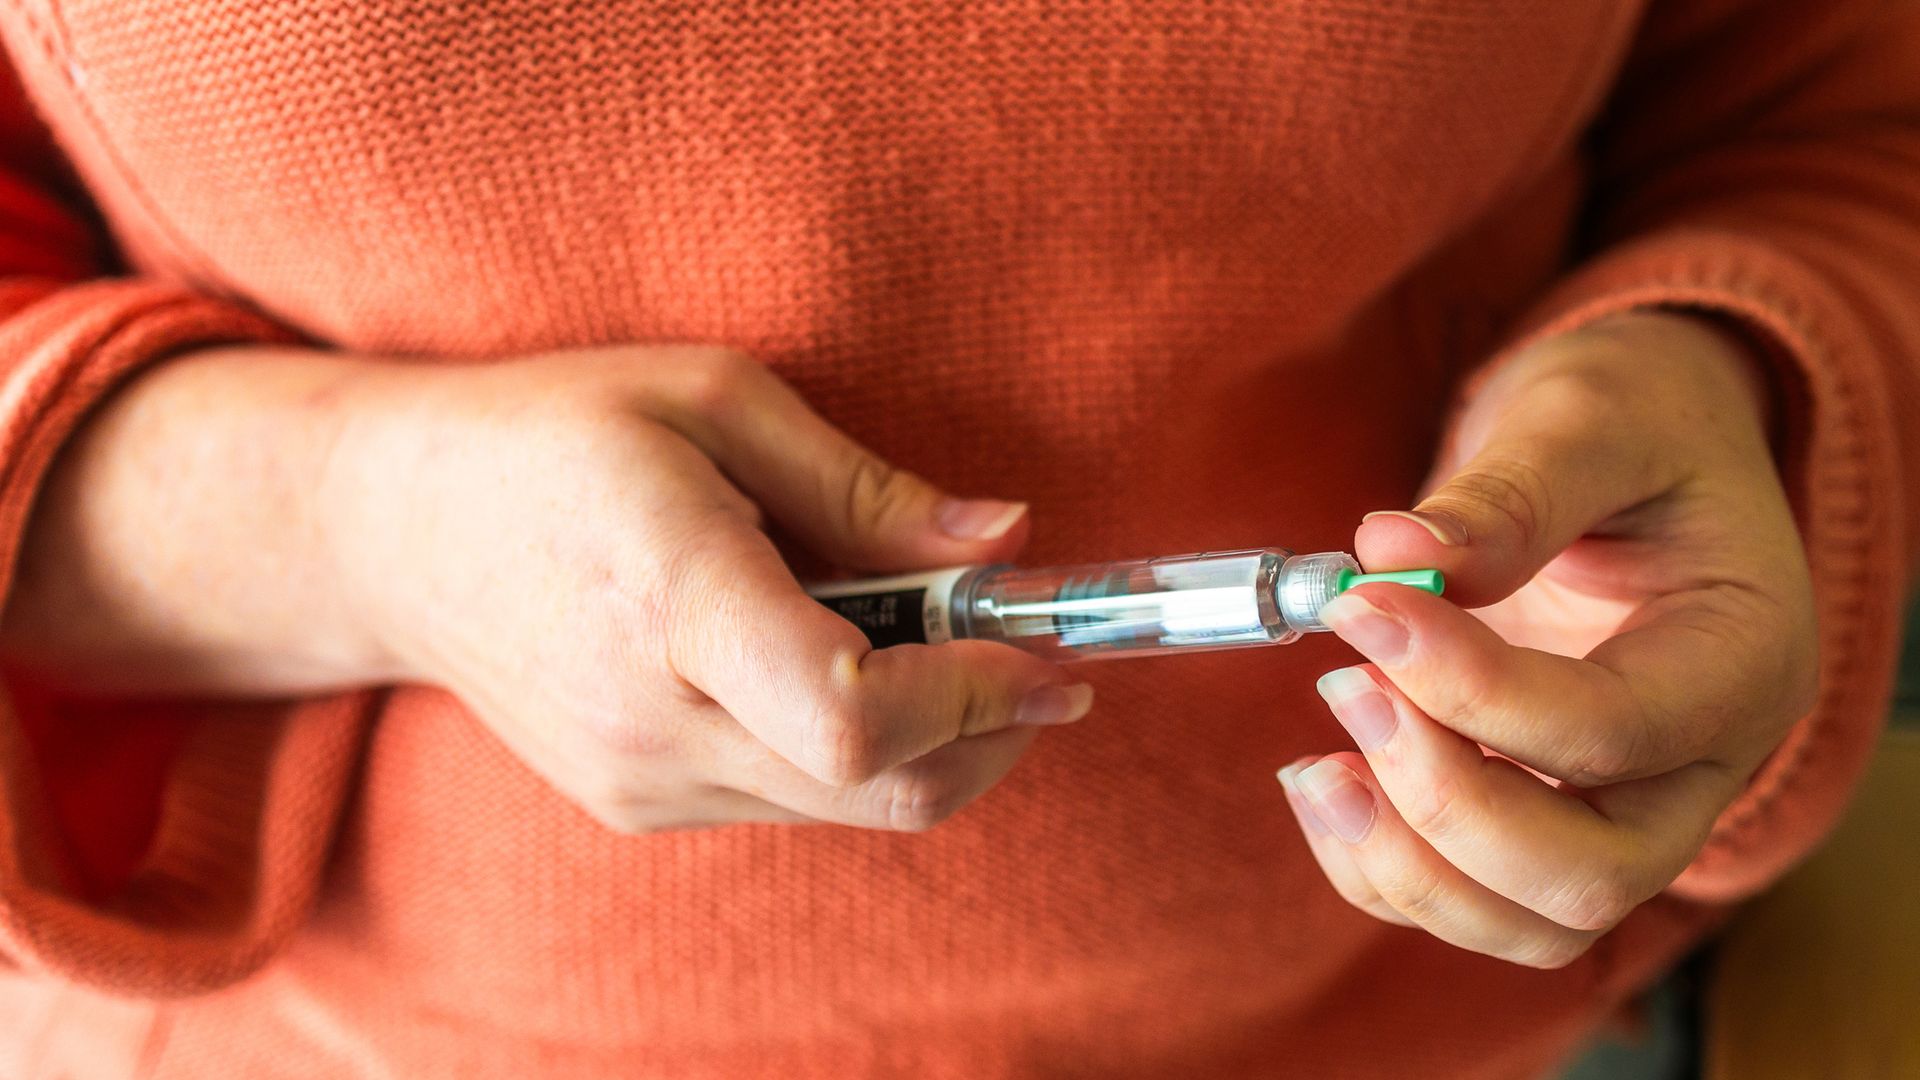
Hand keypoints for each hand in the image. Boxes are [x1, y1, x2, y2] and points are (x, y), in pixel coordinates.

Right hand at [316, 347, 1093, 831]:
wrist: (394, 531)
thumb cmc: (555, 434)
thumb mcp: (711, 399)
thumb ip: (864, 486)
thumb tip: (1006, 541)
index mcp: (673, 594)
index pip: (854, 718)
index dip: (978, 697)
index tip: (1046, 649)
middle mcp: (653, 718)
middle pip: (880, 787)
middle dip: (993, 729)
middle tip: (1039, 658)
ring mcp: (639, 778)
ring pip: (849, 808)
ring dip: (937, 742)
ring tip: (945, 644)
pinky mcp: (637, 803)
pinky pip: (792, 800)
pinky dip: (859, 751)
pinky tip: (848, 665)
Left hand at [1277, 310, 1817, 967]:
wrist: (1639, 452)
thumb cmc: (1634, 423)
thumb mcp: (1591, 417)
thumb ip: (1511, 491)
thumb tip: (1392, 554)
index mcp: (1742, 659)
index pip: (1612, 732)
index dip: (1472, 690)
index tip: (1362, 607)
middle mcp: (1700, 765)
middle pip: (1588, 876)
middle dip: (1445, 805)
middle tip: (1345, 684)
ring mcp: (1628, 811)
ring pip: (1530, 922)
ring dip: (1406, 863)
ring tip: (1315, 763)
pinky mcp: (1549, 822)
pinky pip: (1470, 902)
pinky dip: (1381, 869)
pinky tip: (1322, 778)